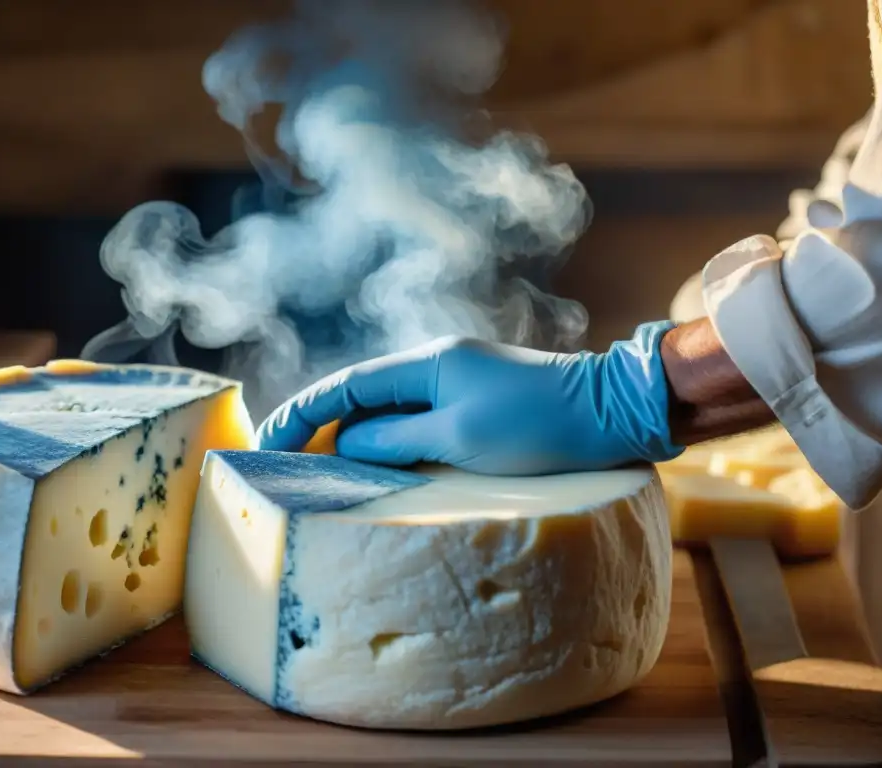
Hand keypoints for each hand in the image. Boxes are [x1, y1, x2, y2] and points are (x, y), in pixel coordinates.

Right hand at [256, 321, 683, 473]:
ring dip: (358, 442)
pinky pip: (420, 425)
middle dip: (322, 430)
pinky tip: (384, 475)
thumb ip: (395, 441)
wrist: (614, 413)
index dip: (301, 414)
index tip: (266, 445)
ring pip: (391, 414)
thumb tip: (347, 445)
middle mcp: (438, 367)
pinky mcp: (479, 408)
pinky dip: (394, 447)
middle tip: (288, 469)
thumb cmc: (538, 426)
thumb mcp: (458, 439)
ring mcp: (460, 386)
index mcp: (427, 364)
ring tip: (326, 479)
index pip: (345, 386)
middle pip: (363, 398)